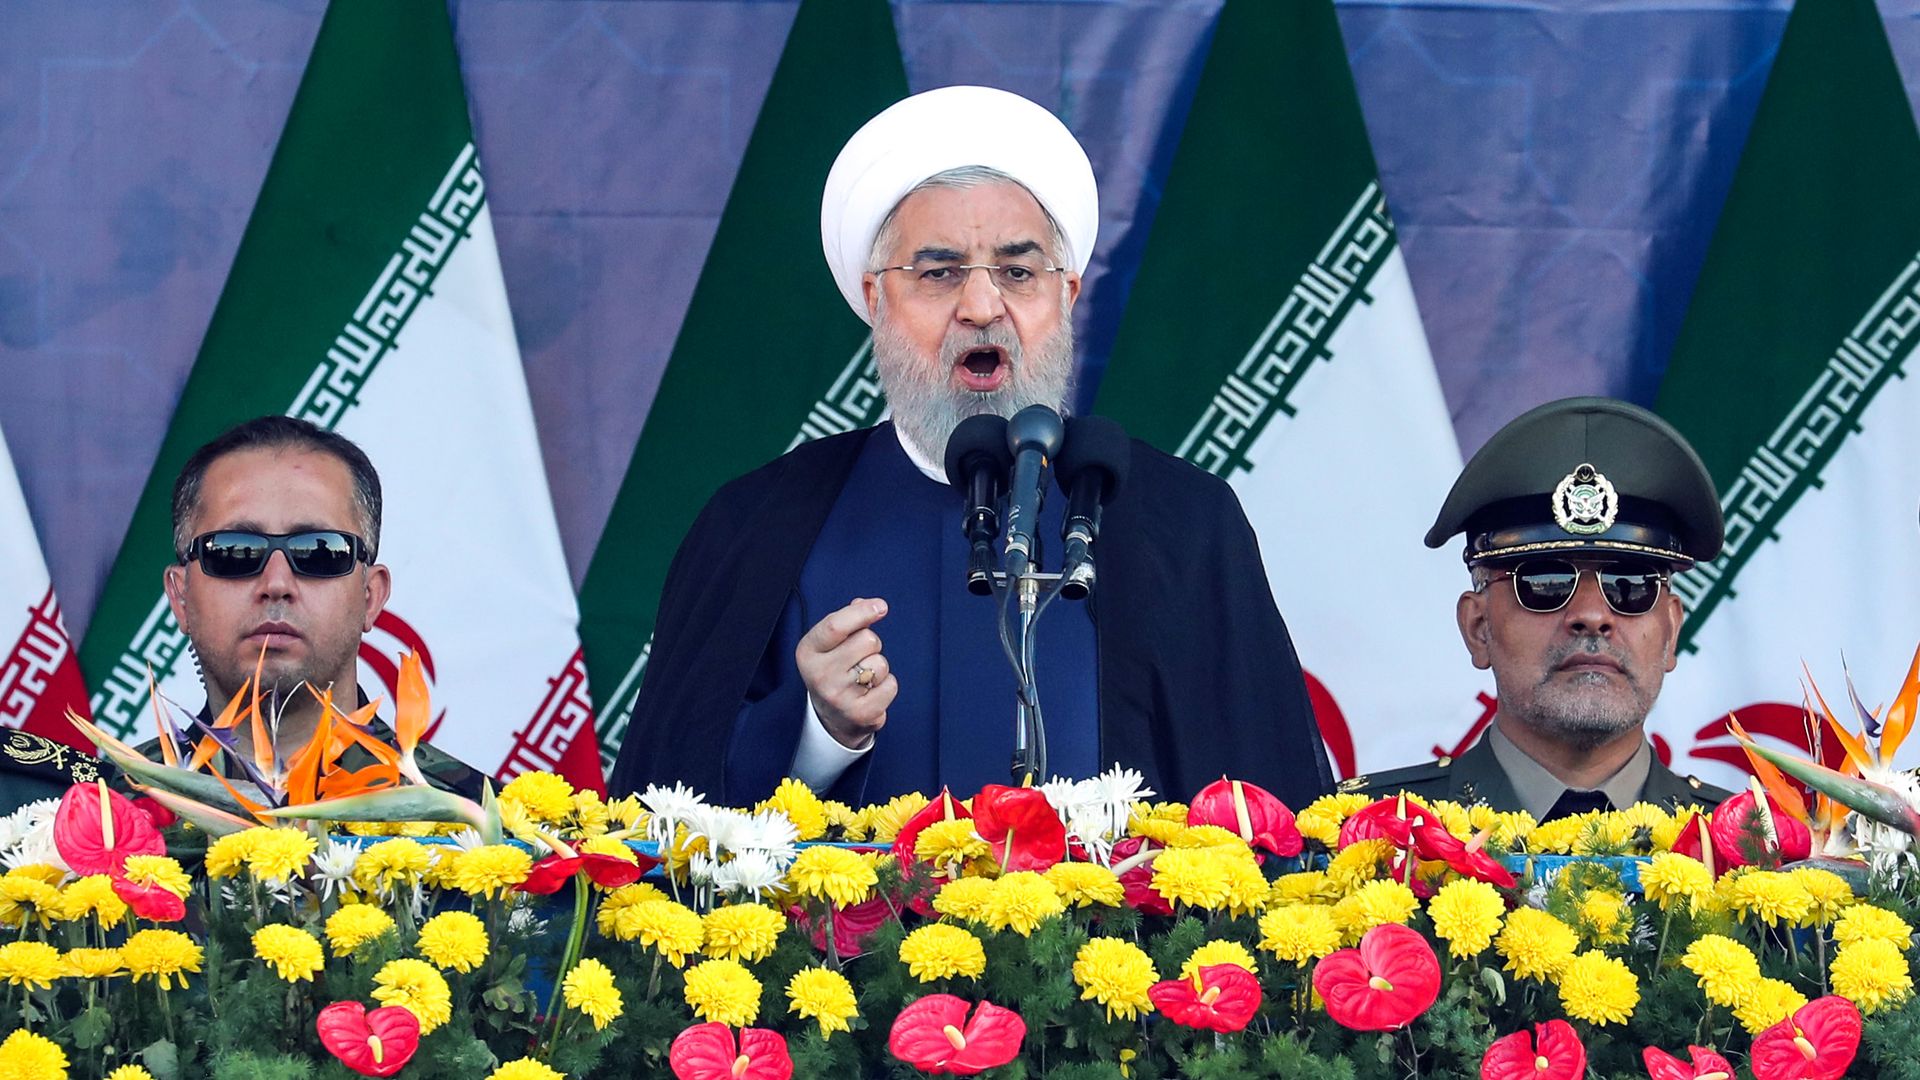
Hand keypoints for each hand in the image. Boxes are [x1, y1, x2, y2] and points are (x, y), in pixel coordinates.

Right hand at [796, 597, 895, 749]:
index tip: (881, 606)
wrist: (830, 717)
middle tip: (860, 657)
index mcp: (808, 651)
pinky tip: (871, 692)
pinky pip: (891, 685)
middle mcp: (819, 675)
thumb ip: (849, 619)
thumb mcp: (831, 643)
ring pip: (881, 663)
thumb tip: (873, 604)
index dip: (862, 612)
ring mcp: (838, 697)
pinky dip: (887, 686)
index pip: (836, 626)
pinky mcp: (860, 714)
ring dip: (879, 667)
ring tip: (863, 677)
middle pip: (867, 640)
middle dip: (872, 644)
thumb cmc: (835, 669)